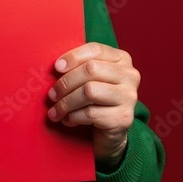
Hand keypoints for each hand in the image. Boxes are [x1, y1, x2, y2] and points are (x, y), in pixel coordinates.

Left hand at [47, 42, 139, 169]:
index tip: (56, 67)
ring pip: (89, 92)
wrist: (110, 132)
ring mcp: (129, 97)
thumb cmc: (96, 100)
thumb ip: (80, 67)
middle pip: (90, 70)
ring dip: (66, 103)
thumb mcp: (90, 79)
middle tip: (52, 95)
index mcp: (122, 59)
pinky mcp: (124, 118)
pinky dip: (74, 117)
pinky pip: (91, 114)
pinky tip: (68, 120)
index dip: (73, 56)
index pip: (95, 49)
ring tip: (56, 111)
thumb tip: (57, 66)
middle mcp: (130, 76)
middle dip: (66, 83)